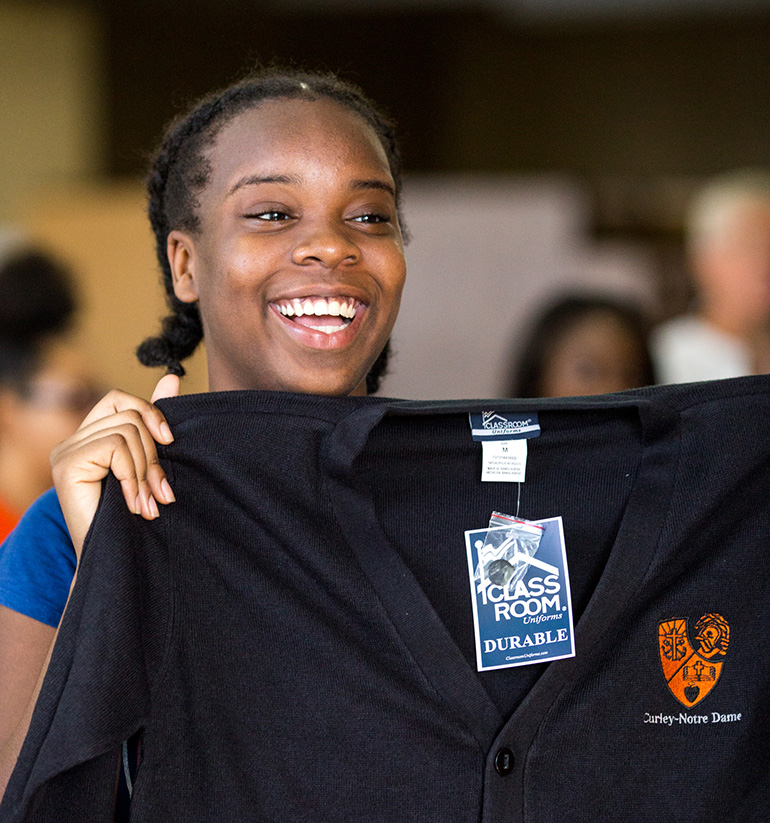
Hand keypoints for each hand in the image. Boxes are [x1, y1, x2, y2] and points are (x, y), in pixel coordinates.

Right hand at [50, 374, 179, 556]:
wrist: (113, 560)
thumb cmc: (133, 517)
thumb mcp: (149, 465)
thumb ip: (155, 424)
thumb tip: (172, 378)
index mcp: (92, 436)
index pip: (121, 400)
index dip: (151, 413)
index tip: (170, 443)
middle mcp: (73, 439)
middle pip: (130, 416)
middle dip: (155, 455)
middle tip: (163, 493)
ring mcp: (66, 451)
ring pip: (126, 431)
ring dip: (146, 471)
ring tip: (149, 504)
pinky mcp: (66, 464)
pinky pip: (114, 447)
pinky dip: (132, 476)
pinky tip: (134, 505)